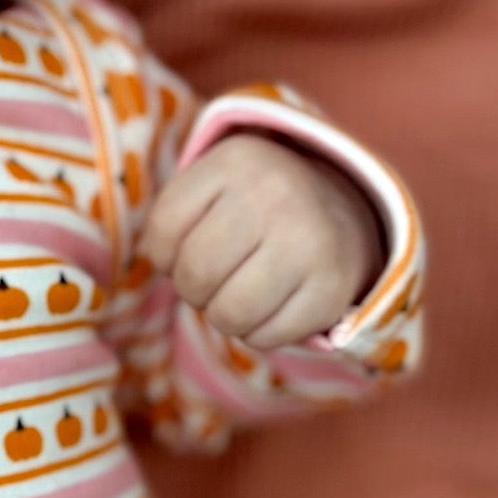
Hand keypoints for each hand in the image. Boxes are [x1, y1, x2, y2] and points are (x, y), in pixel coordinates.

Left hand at [140, 134, 382, 349]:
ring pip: (229, 314)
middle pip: (195, 274)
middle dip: (192, 290)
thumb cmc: (251, 207)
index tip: (187, 249)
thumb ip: (172, 218)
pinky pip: (265, 338)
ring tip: (238, 295)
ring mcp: (309, 243)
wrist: (339, 214)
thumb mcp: (211, 186)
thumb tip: (159, 266)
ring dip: (222, 316)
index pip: (164, 229)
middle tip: (213, 280)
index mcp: (236, 160)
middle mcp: (277, 195)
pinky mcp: (331, 289)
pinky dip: (257, 333)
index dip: (163, 255)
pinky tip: (272, 305)